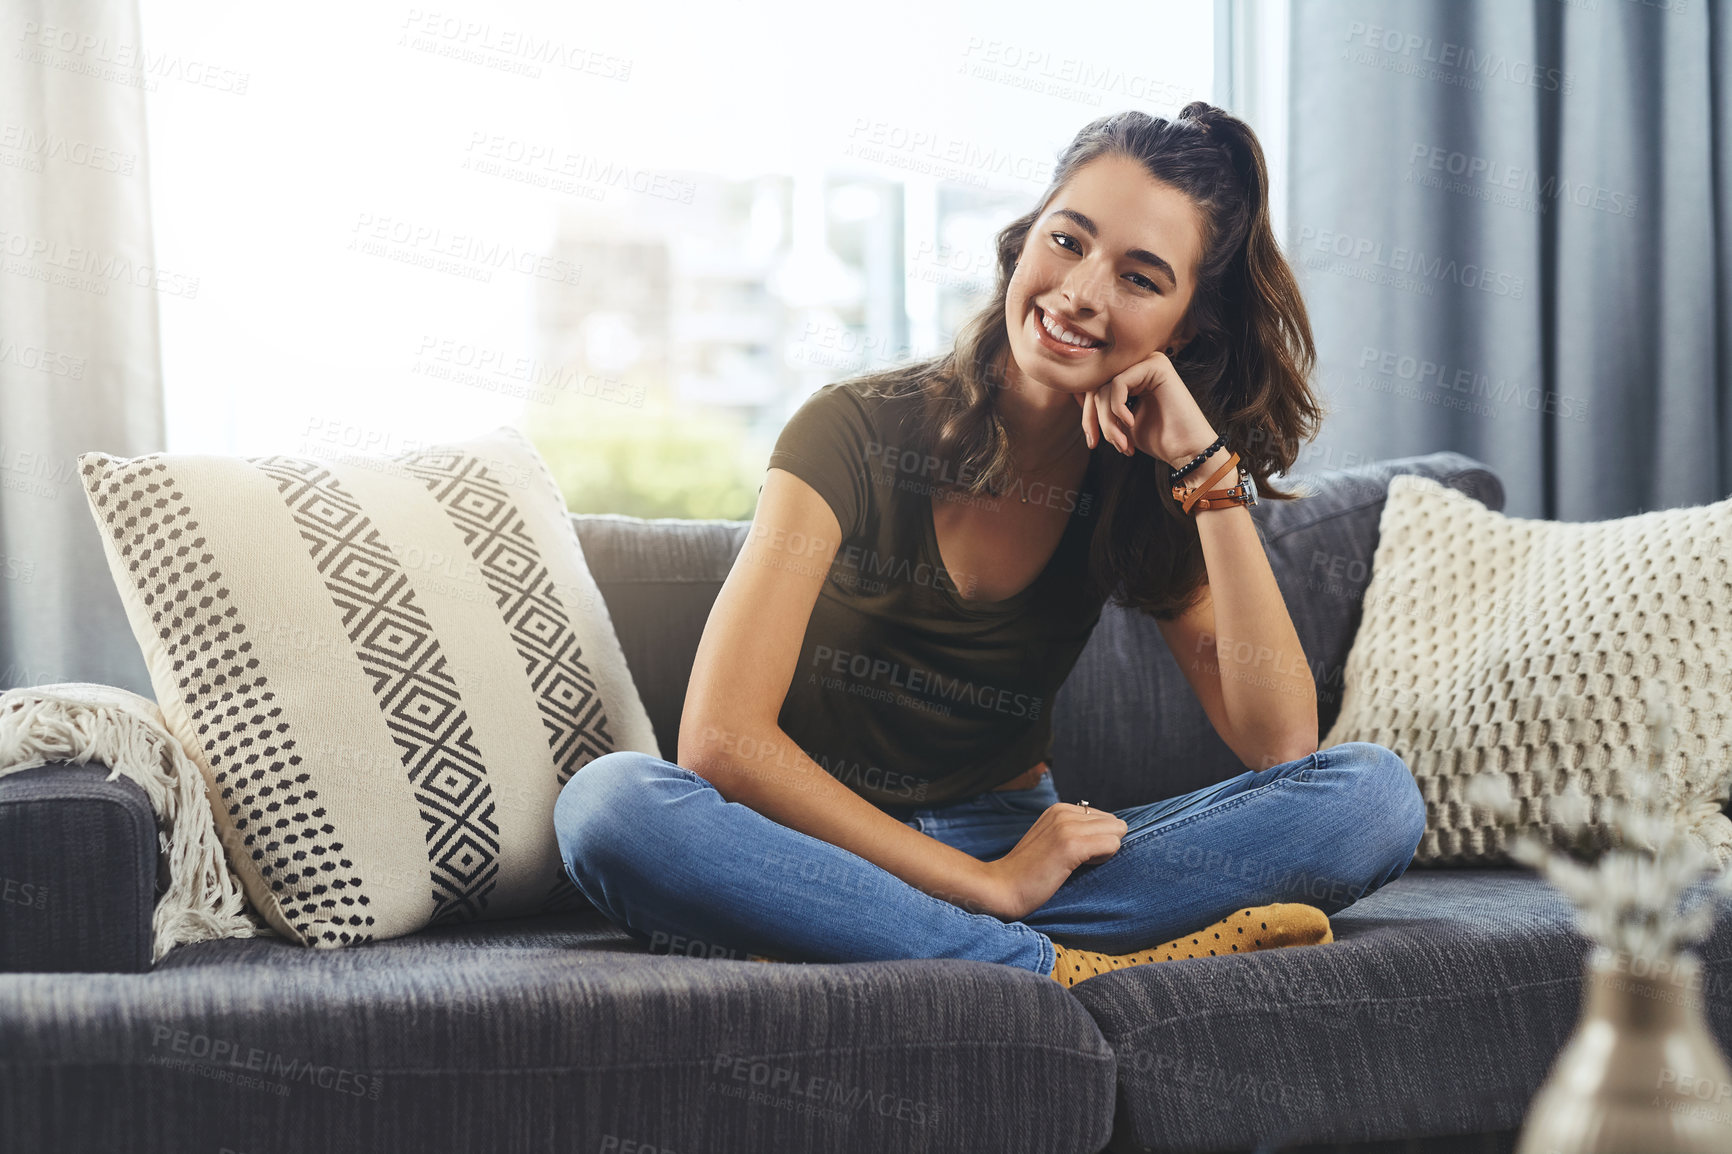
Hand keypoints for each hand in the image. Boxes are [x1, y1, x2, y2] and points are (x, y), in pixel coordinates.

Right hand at [973, 803, 1129, 920]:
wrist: (1002, 887)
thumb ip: (1074, 830)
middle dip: (1105, 843)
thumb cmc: (1028, 872)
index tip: (1075, 854)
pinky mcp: (1071, 845)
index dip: (1097, 839)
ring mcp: (1067, 827)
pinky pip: (1112, 844)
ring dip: (1105, 851)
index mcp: (1059, 809)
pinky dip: (1104, 858)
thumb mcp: (1050, 839)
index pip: (1104, 817)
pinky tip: (1081, 867)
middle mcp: (1064, 812)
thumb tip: (1110, 833)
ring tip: (1078, 864)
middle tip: (1080, 861)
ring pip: (1117, 831)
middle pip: (1114, 822)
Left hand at [1072, 349, 1217, 466]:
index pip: (1096, 388)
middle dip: (1093, 418)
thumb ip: (1103, 407)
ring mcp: (1149, 361)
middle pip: (1097, 385)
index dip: (1088, 415)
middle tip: (1097, 444)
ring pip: (1105, 387)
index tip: (1091, 442)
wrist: (1188, 450)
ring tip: (1120, 442)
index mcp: (1134, 375)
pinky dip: (1118, 409)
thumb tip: (1075, 394)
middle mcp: (1141, 364)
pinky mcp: (1156, 365)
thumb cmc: (1159, 439)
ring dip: (1107, 421)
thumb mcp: (1121, 423)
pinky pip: (1117, 384)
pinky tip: (1130, 424)